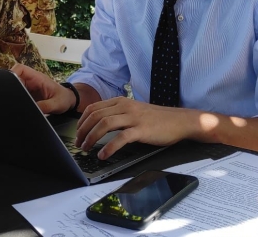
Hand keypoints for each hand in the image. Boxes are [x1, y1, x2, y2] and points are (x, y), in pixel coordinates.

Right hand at [11, 64, 74, 113]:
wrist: (68, 101)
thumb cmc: (64, 99)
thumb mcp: (56, 104)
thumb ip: (44, 106)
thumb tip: (31, 110)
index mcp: (38, 78)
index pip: (21, 69)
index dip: (12, 73)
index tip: (7, 84)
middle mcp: (31, 81)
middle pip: (14, 78)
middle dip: (10, 87)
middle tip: (10, 98)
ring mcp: (29, 87)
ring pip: (14, 87)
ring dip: (13, 94)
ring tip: (14, 104)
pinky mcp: (28, 94)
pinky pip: (18, 94)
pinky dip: (16, 100)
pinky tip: (17, 106)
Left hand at [75, 97, 192, 158]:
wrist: (179, 121)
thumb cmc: (157, 118)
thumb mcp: (134, 111)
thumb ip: (118, 114)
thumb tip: (99, 125)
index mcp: (121, 102)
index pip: (93, 108)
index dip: (81, 121)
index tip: (78, 133)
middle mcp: (125, 107)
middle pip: (95, 116)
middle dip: (83, 131)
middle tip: (79, 143)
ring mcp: (133, 118)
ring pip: (104, 124)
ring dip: (91, 137)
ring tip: (86, 149)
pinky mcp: (141, 130)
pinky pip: (120, 138)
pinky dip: (109, 147)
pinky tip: (103, 155)